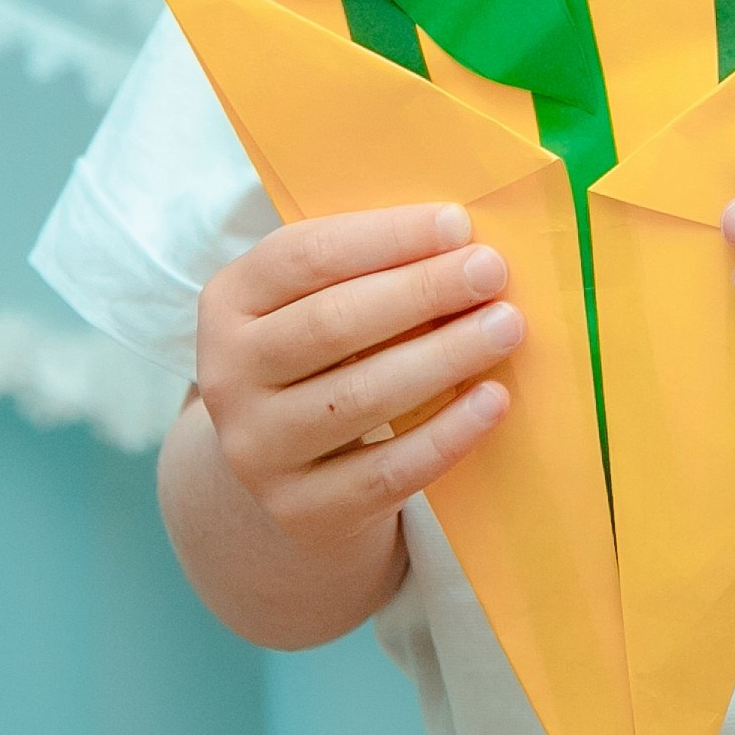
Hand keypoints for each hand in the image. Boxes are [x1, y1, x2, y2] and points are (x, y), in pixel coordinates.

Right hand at [195, 203, 522, 555]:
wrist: (293, 470)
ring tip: (506, 326)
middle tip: (491, 271)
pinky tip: (492, 400)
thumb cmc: (326, 356)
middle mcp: (228, 376)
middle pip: (332, 322)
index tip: (459, 224)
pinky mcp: (302, 510)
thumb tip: (463, 240)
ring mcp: (258, 451)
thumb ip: (373, 266)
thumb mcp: (320, 300)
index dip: (385, 236)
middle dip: (422, 291)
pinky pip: (385, 470)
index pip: (304, 256)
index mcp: (230, 301)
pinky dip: (446, 434)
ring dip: (443, 356)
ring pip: (360, 396)